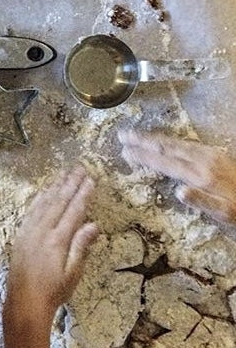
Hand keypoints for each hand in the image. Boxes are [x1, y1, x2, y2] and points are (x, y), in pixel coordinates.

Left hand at [6, 166, 97, 325]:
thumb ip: (81, 247)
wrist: (24, 302)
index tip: (90, 180)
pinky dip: (40, 198)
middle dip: (70, 184)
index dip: (83, 194)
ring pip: (44, 203)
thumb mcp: (73, 273)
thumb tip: (94, 225)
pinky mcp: (21, 235)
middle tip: (79, 168)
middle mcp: (42, 231)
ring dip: (55, 187)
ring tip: (64, 173)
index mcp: (57, 240)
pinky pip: (31, 210)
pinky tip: (45, 192)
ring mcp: (29, 231)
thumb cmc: (53, 291)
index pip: (73, 211)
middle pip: (58, 202)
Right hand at [119, 129, 235, 225]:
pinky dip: (169, 140)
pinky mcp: (215, 153)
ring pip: (176, 142)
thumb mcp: (225, 213)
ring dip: (153, 138)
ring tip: (136, 134)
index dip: (143, 156)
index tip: (125, 151)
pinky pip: (185, 143)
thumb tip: (180, 192)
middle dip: (143, 140)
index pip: (165, 163)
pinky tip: (164, 141)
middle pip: (167, 147)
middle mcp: (203, 160)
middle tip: (123, 135)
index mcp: (201, 176)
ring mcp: (209, 154)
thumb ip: (202, 202)